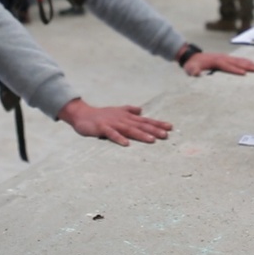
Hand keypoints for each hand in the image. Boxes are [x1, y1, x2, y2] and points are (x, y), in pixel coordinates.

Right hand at [57, 98, 172, 145]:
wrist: (82, 114)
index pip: (145, 120)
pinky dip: (119, 138)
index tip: (170, 128)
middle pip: (140, 125)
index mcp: (127, 117)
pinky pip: (112, 134)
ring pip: (129, 130)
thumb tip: (141, 110)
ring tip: (152, 140)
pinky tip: (126, 144)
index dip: (157, 124)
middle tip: (166, 135)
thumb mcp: (117, 111)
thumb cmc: (101, 114)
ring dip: (141, 134)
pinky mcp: (102, 128)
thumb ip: (129, 110)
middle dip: (153, 130)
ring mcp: (113, 123)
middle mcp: (122, 119)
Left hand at [183, 51, 253, 76]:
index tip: (244, 73)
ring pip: (238, 60)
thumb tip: (196, 73)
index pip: (227, 66)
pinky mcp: (225, 58)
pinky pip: (237, 59)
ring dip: (248, 63)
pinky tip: (251, 63)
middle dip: (247, 65)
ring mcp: (224, 57)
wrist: (191, 56)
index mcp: (215, 61)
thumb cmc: (192, 64)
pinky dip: (245, 60)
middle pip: (236, 62)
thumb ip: (193, 71)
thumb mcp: (190, 68)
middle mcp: (221, 57)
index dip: (235, 69)